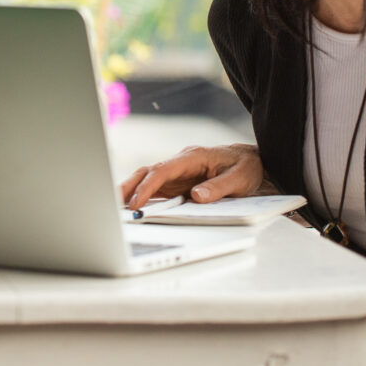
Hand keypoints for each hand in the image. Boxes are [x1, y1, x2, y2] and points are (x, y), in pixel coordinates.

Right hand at [118, 143, 270, 210]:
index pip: (163, 170)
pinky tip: (133, 208)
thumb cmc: (246, 166)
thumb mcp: (240, 178)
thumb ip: (219, 187)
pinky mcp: (178, 182)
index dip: (148, 187)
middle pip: (148, 171)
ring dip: (131, 191)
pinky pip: (156, 188)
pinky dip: (142, 196)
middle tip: (113, 203)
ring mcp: (178, 172)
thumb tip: (196, 196)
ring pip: (148, 179)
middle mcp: (181, 162)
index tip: (137, 202)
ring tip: (116, 207)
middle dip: (129, 186)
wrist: (252, 162)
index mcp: (193, 157)